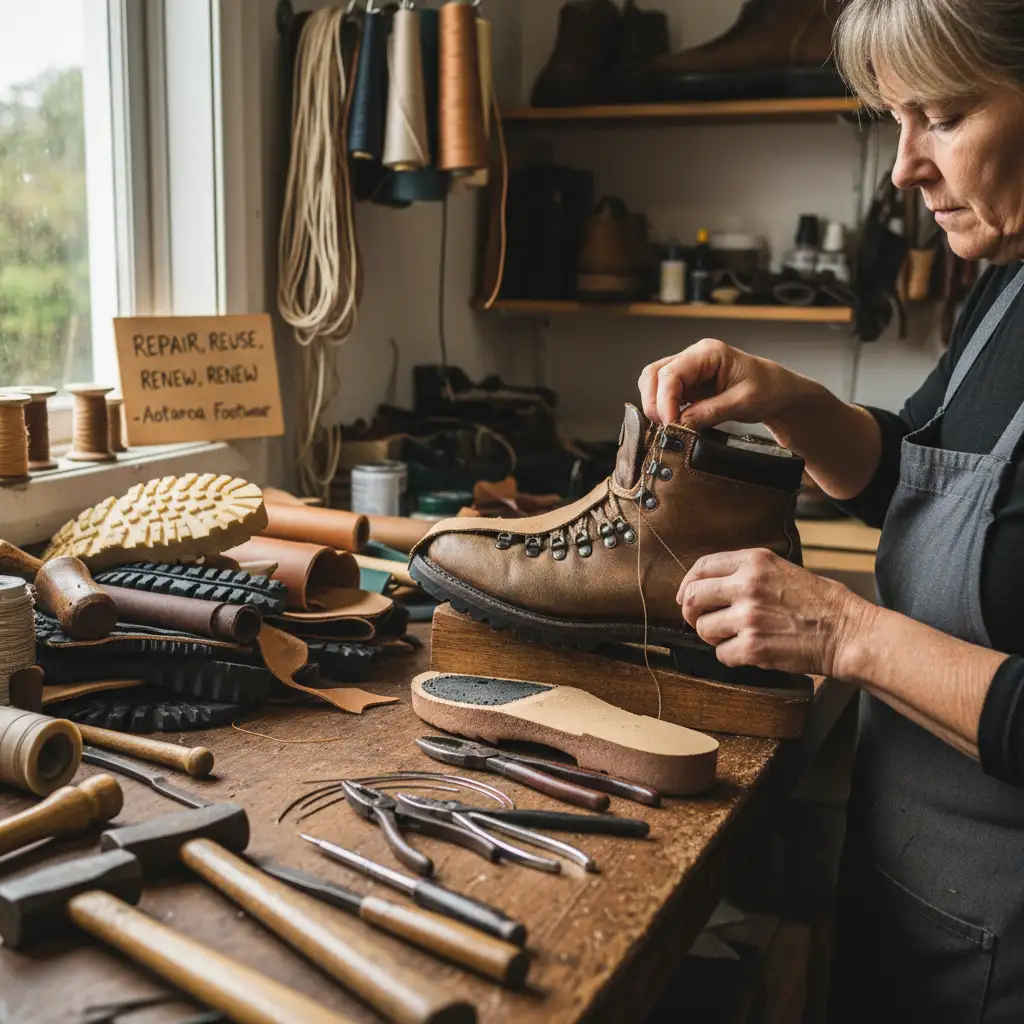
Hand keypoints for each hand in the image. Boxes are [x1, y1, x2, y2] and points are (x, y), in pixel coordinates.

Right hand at [637, 339, 809, 429]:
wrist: (778, 392)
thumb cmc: (768, 388)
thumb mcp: (743, 402)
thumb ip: (709, 412)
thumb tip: (679, 424)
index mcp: (708, 353)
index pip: (671, 372)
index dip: (665, 399)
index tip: (670, 423)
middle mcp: (693, 358)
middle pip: (653, 374)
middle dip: (654, 402)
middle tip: (666, 426)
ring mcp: (688, 371)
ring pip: (653, 383)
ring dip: (655, 406)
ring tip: (670, 425)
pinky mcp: (688, 386)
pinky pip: (664, 395)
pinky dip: (663, 409)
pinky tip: (675, 422)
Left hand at [677, 548, 876, 677]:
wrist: (847, 633)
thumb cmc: (820, 603)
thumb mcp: (782, 569)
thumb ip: (747, 573)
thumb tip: (708, 585)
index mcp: (754, 561)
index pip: (702, 566)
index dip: (688, 584)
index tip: (686, 596)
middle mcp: (747, 585)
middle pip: (693, 597)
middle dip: (692, 612)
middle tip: (702, 620)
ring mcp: (748, 617)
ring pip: (703, 628)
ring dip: (714, 636)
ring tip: (735, 636)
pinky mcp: (752, 647)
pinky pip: (721, 654)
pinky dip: (731, 656)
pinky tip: (749, 651)